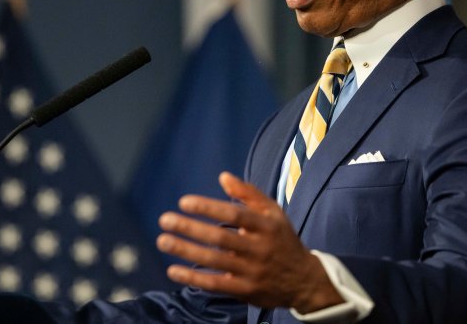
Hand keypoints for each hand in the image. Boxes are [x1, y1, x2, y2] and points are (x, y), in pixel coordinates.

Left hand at [157, 172, 342, 312]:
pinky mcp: (246, 291)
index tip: (184, 201)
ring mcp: (252, 272)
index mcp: (266, 226)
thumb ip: (249, 194)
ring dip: (186, 251)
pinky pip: (216, 285)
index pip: (235, 215)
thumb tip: (223, 176)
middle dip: (190, 228)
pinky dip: (193, 278)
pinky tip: (173, 270)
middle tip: (165, 220)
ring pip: (215, 261)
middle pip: (221, 239)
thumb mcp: (273, 213)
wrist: (304, 280)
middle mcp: (259, 249)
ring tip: (163, 241)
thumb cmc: (282, 239)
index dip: (208, 208)